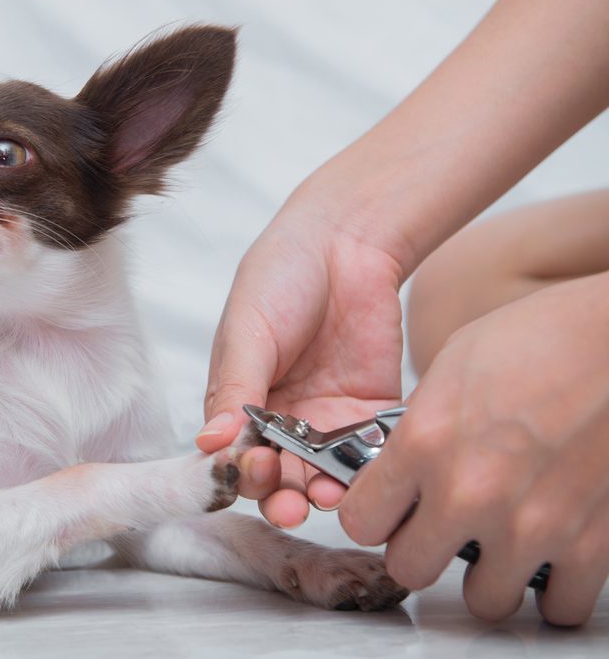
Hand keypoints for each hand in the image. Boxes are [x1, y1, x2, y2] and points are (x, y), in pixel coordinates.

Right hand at [198, 199, 403, 527]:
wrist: (346, 240)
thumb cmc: (280, 278)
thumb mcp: (247, 333)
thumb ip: (233, 391)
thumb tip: (210, 444)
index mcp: (240, 405)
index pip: (234, 456)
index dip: (241, 474)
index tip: (251, 472)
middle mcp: (281, 422)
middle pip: (278, 478)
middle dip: (281, 497)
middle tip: (289, 502)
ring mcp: (327, 421)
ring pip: (321, 475)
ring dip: (322, 493)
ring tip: (326, 496)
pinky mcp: (370, 413)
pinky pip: (369, 453)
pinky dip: (366, 472)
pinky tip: (364, 478)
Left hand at [339, 271, 608, 625]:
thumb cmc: (542, 339)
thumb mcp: (449, 370)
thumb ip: (417, 431)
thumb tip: (399, 469)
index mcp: (425, 444)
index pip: (360, 521)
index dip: (371, 516)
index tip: (385, 511)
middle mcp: (471, 494)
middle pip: (410, 569)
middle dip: (418, 551)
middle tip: (436, 531)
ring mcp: (531, 526)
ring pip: (484, 602)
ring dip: (486, 577)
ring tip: (496, 544)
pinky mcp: (592, 544)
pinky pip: (559, 607)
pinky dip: (552, 589)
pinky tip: (548, 557)